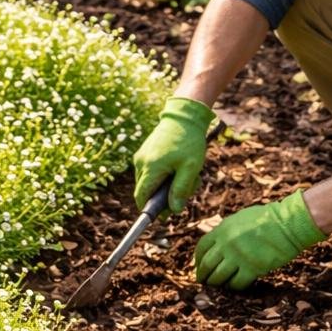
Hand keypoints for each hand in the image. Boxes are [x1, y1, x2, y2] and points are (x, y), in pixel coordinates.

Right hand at [133, 98, 215, 213]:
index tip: (164, 214)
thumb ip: (181, 190)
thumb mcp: (190, 167)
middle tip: (186, 189)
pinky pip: (150, 171)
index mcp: (151, 168)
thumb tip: (174, 209)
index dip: (150, 210)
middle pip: (146, 191)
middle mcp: (141, 163)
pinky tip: (178, 166)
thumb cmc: (189, 141)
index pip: (142, 197)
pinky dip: (163, 174)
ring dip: (164, 184)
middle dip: (164, 196)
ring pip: (148, 181)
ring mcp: (141, 157)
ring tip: (185, 174)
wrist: (183, 116)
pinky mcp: (144, 152)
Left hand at [196, 190, 325, 289]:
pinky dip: (234, 287)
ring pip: (219, 277)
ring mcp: (238, 257)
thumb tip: (217, 243)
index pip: (201, 247)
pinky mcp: (252, 268)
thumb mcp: (240, 219)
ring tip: (218, 286)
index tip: (198, 266)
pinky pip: (237, 283)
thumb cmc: (268, 219)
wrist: (289, 223)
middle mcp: (226, 244)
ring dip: (216, 284)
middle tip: (203, 282)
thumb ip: (226, 231)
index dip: (197, 259)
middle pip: (207, 265)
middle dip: (203, 275)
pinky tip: (236, 286)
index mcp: (222, 229)